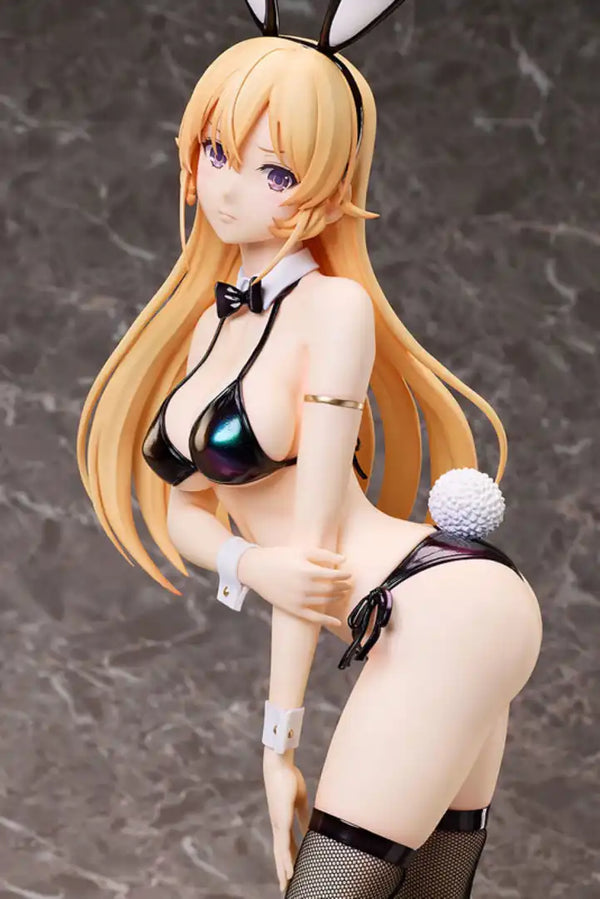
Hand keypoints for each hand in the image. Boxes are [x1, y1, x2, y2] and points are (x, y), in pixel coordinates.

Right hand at [238, 545, 351, 626]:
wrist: (255, 569)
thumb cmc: (279, 557)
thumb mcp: (301, 551)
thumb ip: (323, 554)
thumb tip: (344, 559)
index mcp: (307, 571)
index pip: (334, 575)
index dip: (344, 575)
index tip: (349, 574)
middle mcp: (305, 587)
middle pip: (331, 589)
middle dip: (342, 587)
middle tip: (348, 585)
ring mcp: (299, 600)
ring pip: (325, 602)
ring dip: (337, 598)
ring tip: (342, 594)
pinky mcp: (293, 609)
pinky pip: (314, 618)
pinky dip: (327, 621)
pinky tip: (337, 622)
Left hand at [263, 750, 310, 892]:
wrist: (279, 766)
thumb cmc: (289, 779)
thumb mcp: (299, 801)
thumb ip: (303, 816)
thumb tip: (309, 830)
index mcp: (283, 820)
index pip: (286, 844)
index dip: (288, 858)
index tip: (290, 871)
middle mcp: (278, 825)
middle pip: (280, 853)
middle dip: (282, 869)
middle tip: (285, 886)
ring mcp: (278, 824)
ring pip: (280, 853)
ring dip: (282, 870)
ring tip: (285, 885)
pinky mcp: (281, 821)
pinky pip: (284, 845)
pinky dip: (286, 860)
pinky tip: (288, 871)